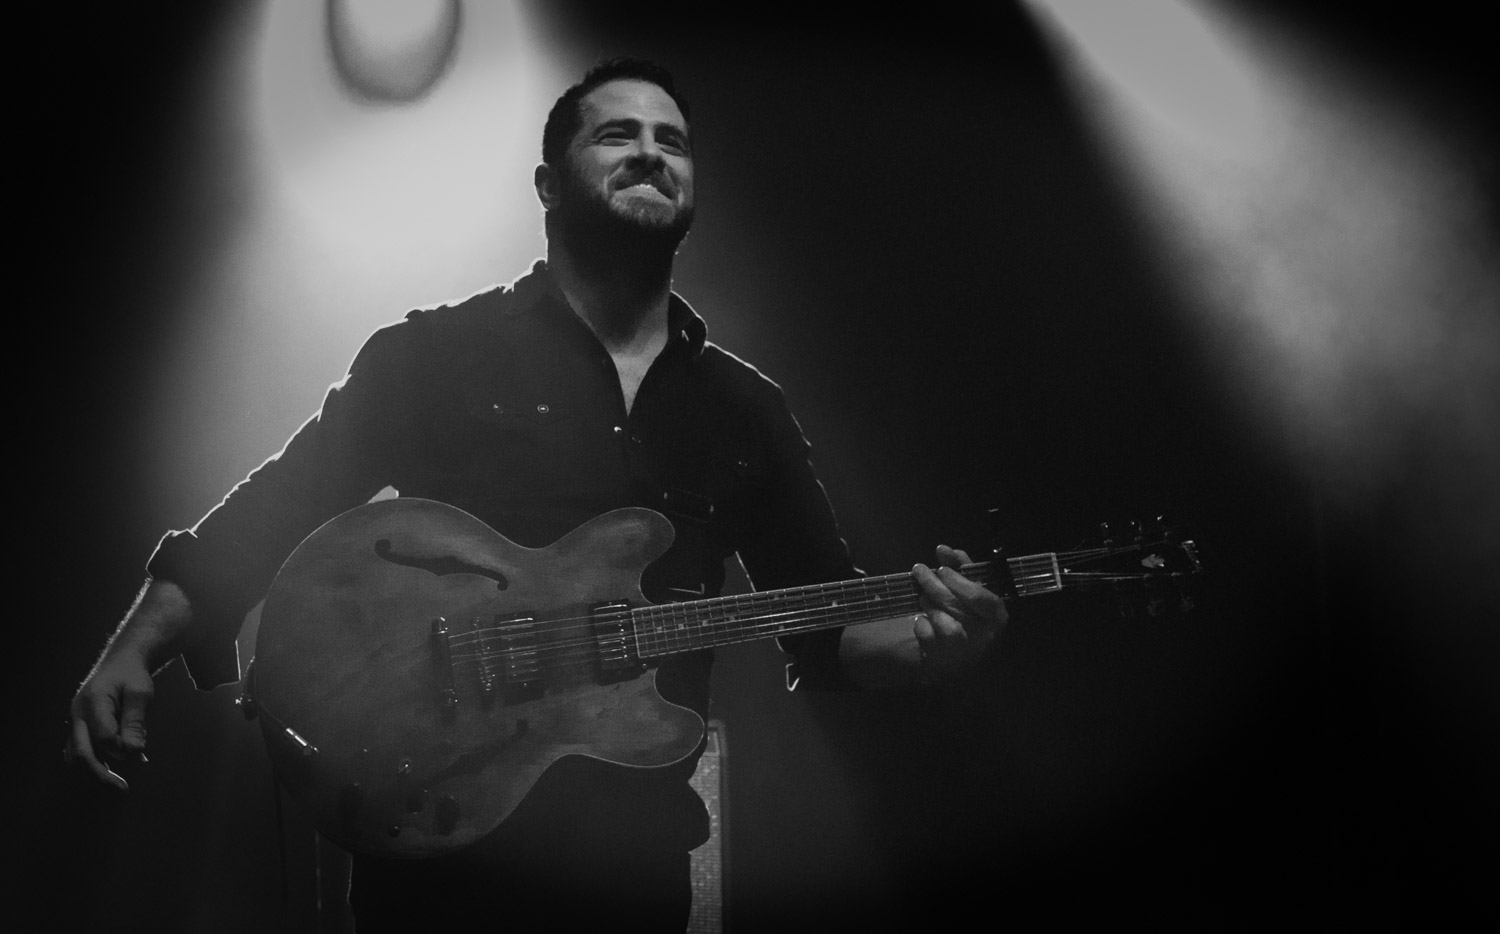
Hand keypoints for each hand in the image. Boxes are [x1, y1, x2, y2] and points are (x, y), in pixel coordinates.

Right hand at [65, 651, 154, 790]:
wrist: (120, 664)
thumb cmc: (132, 676)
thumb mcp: (140, 692)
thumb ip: (135, 721)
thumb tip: (134, 751)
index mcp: (92, 702)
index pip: (103, 737)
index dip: (121, 749)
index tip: (140, 755)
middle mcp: (77, 715)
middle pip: (80, 752)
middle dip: (100, 774)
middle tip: (123, 789)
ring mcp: (75, 723)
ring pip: (76, 756)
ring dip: (96, 772)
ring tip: (119, 785)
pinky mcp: (79, 730)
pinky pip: (81, 752)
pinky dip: (96, 763)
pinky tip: (114, 773)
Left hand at [912, 545, 1007, 681]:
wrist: (959, 658)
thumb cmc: (967, 616)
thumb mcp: (971, 591)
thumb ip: (961, 569)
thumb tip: (944, 549)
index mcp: (997, 615)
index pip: (979, 597)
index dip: (958, 581)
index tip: (941, 568)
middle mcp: (985, 635)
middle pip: (955, 605)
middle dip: (933, 583)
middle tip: (919, 569)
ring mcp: (964, 650)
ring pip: (942, 621)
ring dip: (929, 604)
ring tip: (923, 597)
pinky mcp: (944, 660)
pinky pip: (928, 636)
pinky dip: (921, 625)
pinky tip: (922, 620)